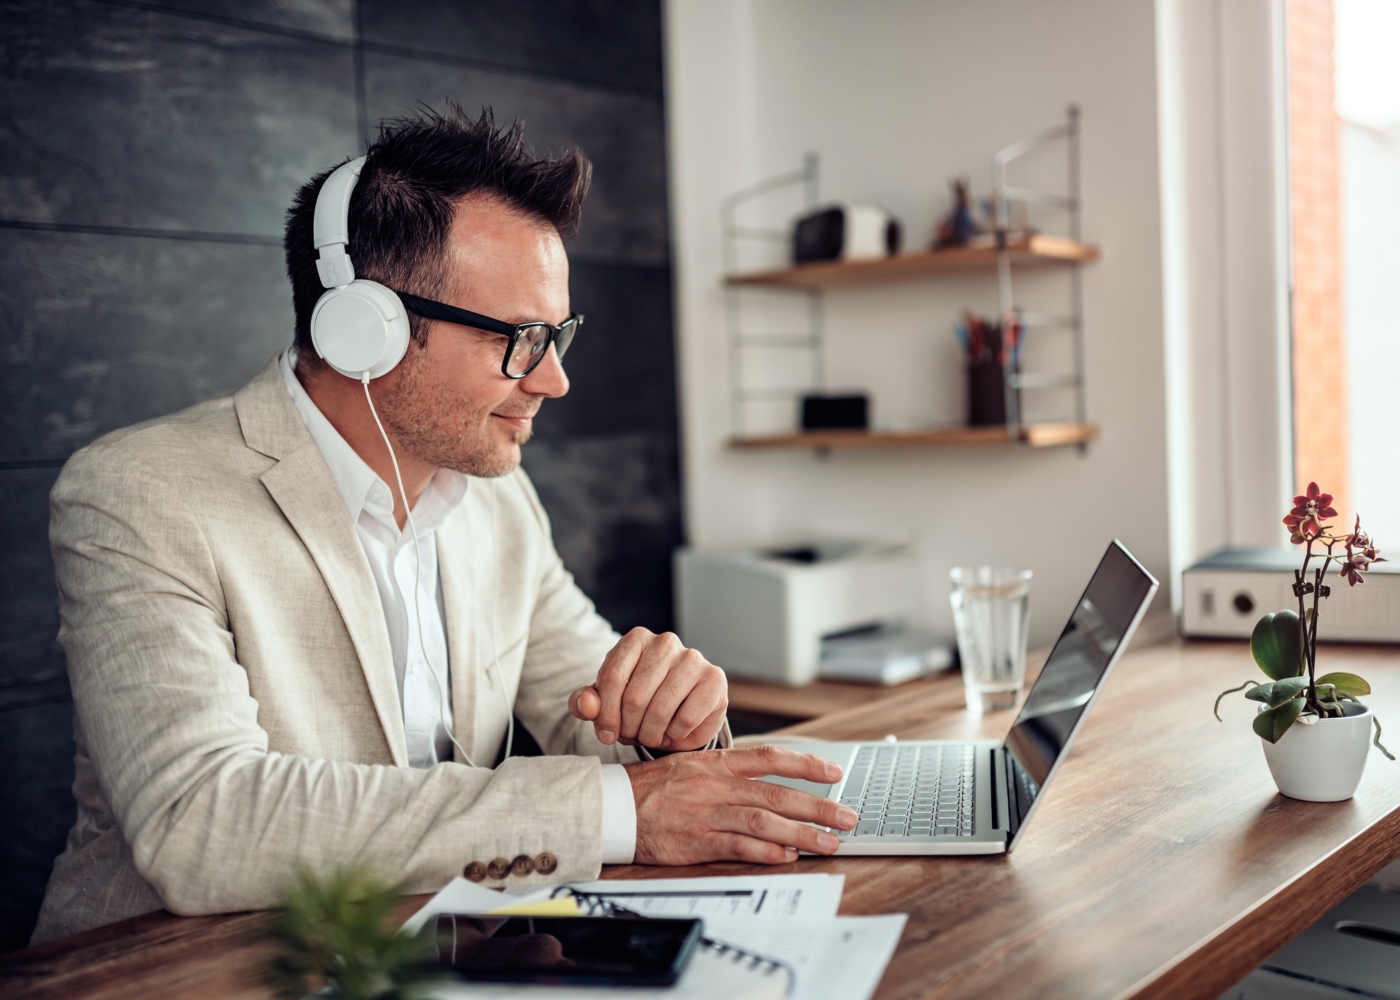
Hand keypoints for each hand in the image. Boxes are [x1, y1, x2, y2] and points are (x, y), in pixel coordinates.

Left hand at [568, 628, 726, 751]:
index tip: (606, 734)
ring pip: (660, 709)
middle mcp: (665, 642)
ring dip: (651, 734)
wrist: (681, 710)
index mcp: (635, 640)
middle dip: (629, 728)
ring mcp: (693, 658)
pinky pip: (686, 718)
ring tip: (651, 736)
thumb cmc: (638, 703)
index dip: (606, 714)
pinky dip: (675, 734)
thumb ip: (586, 702)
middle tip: (633, 737)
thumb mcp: (606, 702)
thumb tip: (585, 705)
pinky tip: (673, 731)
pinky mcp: (714, 678)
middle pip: (635, 696)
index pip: (611, 677)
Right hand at [624, 745, 857, 863]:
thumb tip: (765, 785)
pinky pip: (740, 845)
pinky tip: (788, 855)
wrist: (612, 807)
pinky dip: (768, 850)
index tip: (835, 771)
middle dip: (818, 805)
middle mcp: (716, 785)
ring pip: (766, 821)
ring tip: (830, 842)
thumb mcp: (689, 767)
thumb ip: (727, 774)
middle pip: (777, 793)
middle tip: (849, 816)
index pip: (770, 757)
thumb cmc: (650, 788)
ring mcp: (708, 813)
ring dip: (803, 832)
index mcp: (716, 763)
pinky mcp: (698, 841)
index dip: (805, 763)